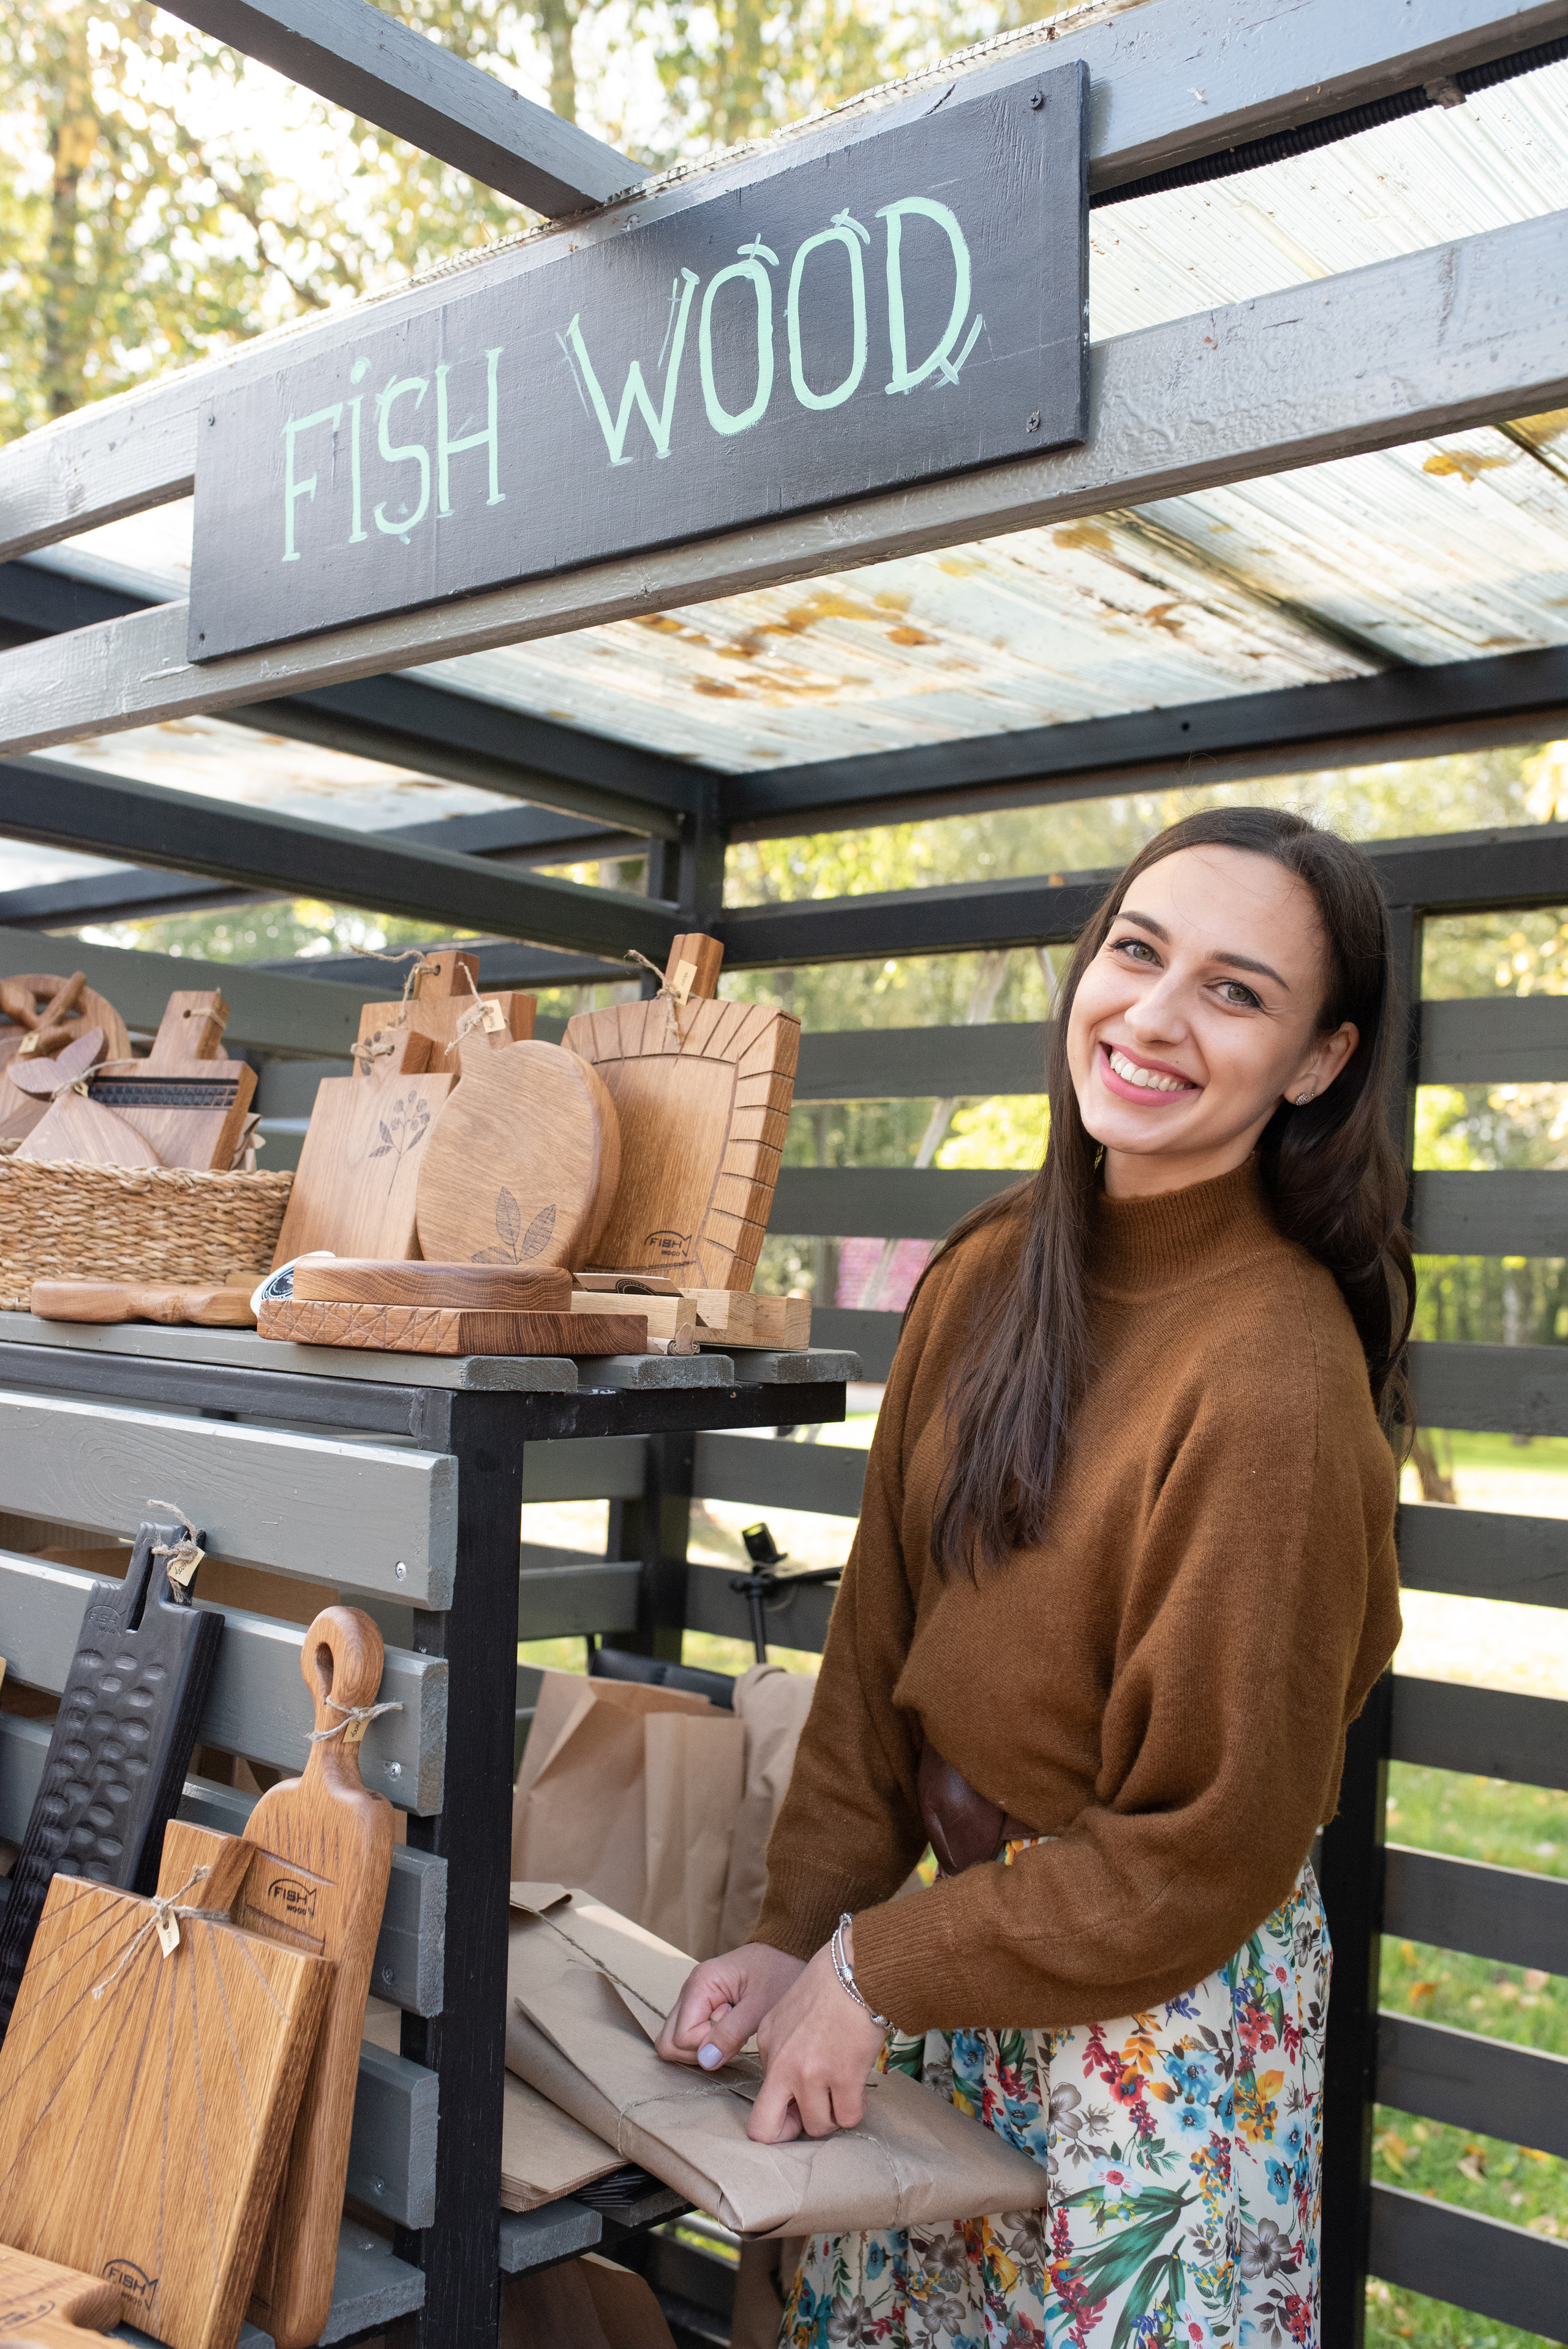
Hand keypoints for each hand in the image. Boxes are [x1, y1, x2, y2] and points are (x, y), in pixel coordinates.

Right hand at [655, 1942, 805, 2070]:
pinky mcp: (702, 2005)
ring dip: (705, 2045)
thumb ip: (731, 2034)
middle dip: (699, 2050)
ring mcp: (694, 1997)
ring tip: (735, 2029)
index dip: (706, 2046)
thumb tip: (705, 2061)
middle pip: (669, 2040)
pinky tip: (734, 2028)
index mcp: (700, 1983)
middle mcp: (690, 1989)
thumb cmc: (780, 1974)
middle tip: (731, 2036)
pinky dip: (709, 2040)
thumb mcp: (761, 2007)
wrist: (790, 1954)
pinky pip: (691, 2033)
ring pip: (677, 2039)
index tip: (734, 2032)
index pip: (681, 2037)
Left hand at [748, 1931, 888, 2144]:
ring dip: (833, 2115)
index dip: (778, 2113)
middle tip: (813, 2116)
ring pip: (817, 2126)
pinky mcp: (844, 2076)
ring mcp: (811, 2072)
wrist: (858, 1968)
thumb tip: (791, 2087)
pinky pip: (849, 2117)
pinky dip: (856, 2108)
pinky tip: (858, 2087)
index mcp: (766, 2043)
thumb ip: (782, 2048)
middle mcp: (782, 2062)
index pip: (757, 2098)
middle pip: (765, 2129)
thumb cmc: (830, 1984)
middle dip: (790, 2132)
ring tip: (843, 2092)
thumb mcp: (788, 2012)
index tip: (796, 2107)